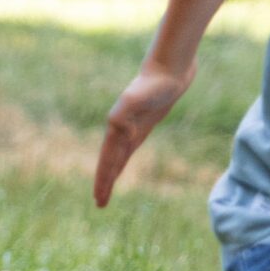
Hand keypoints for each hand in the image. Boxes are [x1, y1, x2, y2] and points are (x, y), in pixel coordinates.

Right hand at [93, 63, 192, 206]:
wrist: (170, 67)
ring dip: (113, 171)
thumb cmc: (155, 83)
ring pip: (120, 154)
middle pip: (110, 160)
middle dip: (105, 182)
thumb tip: (120, 134)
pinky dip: (126, 155)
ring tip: (108, 187)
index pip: (107, 160)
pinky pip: (132, 145)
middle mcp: (122, 128)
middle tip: (100, 203)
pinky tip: (125, 158)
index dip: (103, 180)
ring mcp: (134, 124)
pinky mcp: (146, 120)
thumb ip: (124, 115)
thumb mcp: (136, 99)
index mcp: (117, 128)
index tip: (99, 200)